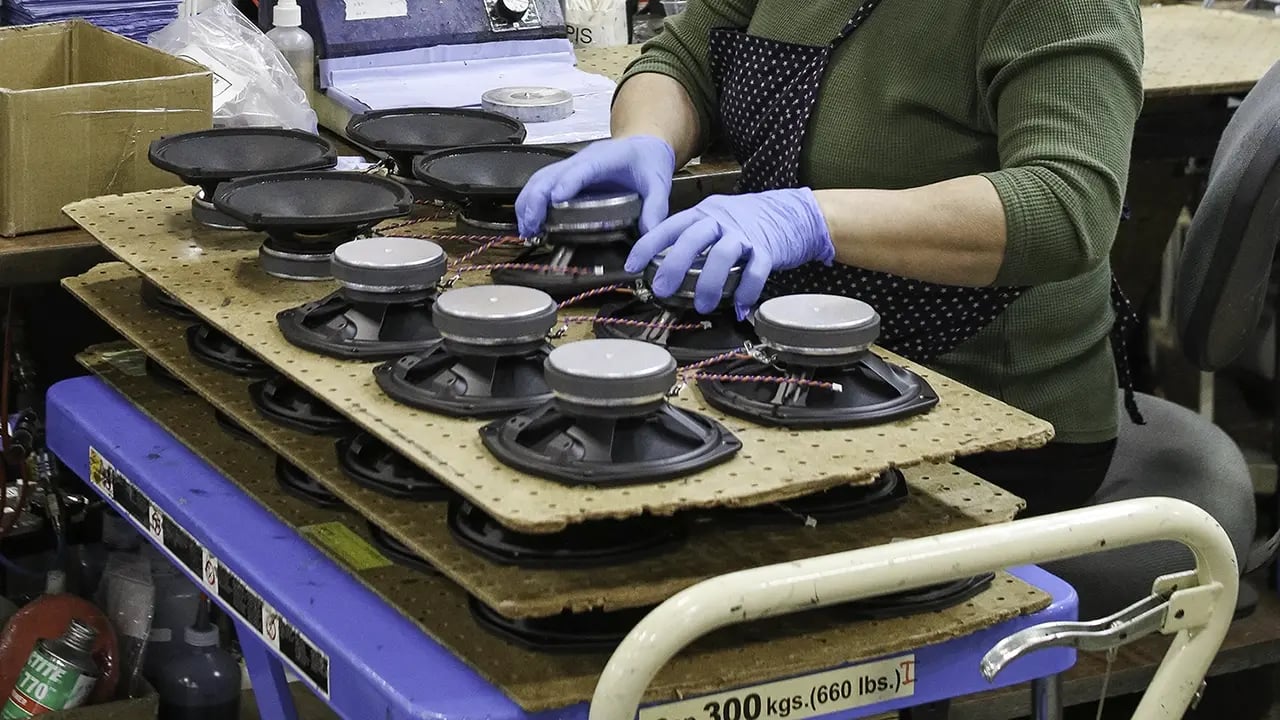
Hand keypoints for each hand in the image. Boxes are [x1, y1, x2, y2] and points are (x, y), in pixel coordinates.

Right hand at [515, 135, 676, 237]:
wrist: (643, 144)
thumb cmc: (647, 160)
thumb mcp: (658, 184)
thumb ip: (656, 209)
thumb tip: (648, 236)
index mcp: (607, 158)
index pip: (583, 169)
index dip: (568, 183)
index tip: (556, 199)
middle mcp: (584, 159)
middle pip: (551, 174)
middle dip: (537, 198)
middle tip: (532, 225)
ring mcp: (572, 166)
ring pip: (541, 178)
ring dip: (529, 202)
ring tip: (526, 229)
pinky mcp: (566, 175)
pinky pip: (542, 184)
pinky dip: (531, 201)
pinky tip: (530, 221)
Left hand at [624, 188, 834, 317]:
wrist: (795, 213)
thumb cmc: (749, 222)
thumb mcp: (717, 220)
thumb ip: (695, 239)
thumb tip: (664, 268)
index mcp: (704, 213)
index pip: (670, 226)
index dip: (648, 245)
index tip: (631, 266)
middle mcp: (721, 220)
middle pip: (693, 238)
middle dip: (673, 265)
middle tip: (661, 289)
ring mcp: (745, 234)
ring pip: (722, 255)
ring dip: (709, 283)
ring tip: (702, 307)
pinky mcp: (768, 249)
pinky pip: (756, 271)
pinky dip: (746, 292)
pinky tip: (739, 309)